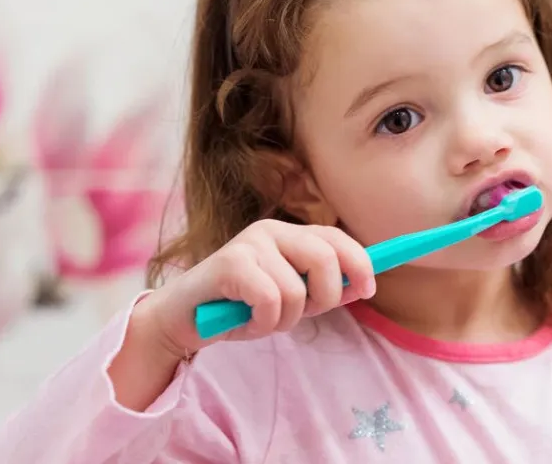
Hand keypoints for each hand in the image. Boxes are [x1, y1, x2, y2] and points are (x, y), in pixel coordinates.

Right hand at [133, 220, 375, 359]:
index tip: (368, 289)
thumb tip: (362, 285)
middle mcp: (271, 231)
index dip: (359, 262)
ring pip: (297, 290)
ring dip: (285, 319)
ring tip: (262, 319)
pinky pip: (271, 300)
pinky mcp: (230, 263)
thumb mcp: (290, 299)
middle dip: (325, 297)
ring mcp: (249, 243)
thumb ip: (322, 289)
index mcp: (289, 235)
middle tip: (302, 315)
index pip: (336, 238)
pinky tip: (245, 320)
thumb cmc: (239, 309)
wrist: (183, 320)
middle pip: (326, 258)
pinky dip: (265, 322)